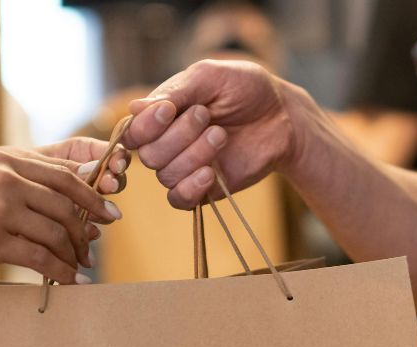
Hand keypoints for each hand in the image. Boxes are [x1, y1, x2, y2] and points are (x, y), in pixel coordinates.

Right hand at [0, 141, 127, 283]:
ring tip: (80, 265)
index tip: (110, 209)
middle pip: (67, 201)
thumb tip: (66, 197)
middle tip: (96, 244)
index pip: (65, 171)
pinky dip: (60, 271)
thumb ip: (19, 178)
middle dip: (88, 225)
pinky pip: (40, 257)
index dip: (94, 192)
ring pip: (57, 231)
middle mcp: (6, 176)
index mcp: (7, 157)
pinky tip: (68, 280)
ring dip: (74, 252)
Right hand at [121, 59, 296, 207]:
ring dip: (193, 154)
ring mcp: (185, 168)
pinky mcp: (203, 189)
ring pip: (166, 175)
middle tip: (206, 115)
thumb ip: (174, 91)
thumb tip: (134, 108)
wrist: (282, 115)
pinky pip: (179, 200)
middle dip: (178, 135)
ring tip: (221, 135)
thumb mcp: (209, 77)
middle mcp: (167, 144)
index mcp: (162, 116)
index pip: (133, 132)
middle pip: (149, 155)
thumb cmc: (246, 89)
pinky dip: (190, 187)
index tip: (169, 110)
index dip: (145, 126)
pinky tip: (210, 172)